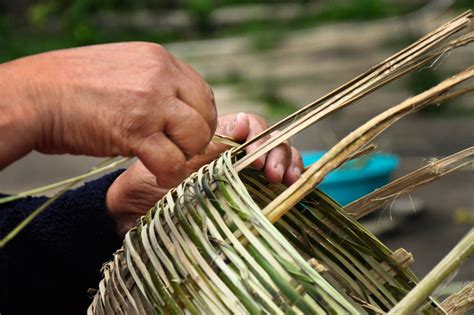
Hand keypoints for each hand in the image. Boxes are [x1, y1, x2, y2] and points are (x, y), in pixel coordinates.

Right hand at [0, 42, 215, 187]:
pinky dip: (169, 174)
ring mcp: (151, 101)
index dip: (200, 119)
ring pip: (196, 138)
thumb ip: (155, 83)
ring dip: (184, 156)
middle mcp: (161, 75)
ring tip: (166, 162)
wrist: (34, 96)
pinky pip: (172, 161)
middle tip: (179, 151)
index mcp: (159, 59)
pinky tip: (159, 175)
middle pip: (205, 115)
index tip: (187, 134)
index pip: (203, 93)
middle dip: (197, 140)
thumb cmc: (72, 87)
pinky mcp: (136, 130)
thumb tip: (179, 108)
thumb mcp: (123, 70)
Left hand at [106, 113, 303, 235]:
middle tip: (271, 172)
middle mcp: (236, 153)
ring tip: (283, 178)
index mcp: (217, 139)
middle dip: (276, 150)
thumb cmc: (147, 183)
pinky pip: (278, 180)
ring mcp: (246, 172)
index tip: (252, 151)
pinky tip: (294, 184)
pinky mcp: (251, 194)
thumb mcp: (172, 158)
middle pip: (270, 139)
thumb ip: (204, 145)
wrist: (135, 213)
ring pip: (279, 155)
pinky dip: (292, 175)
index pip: (250, 125)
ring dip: (287, 162)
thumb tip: (240, 124)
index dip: (257, 134)